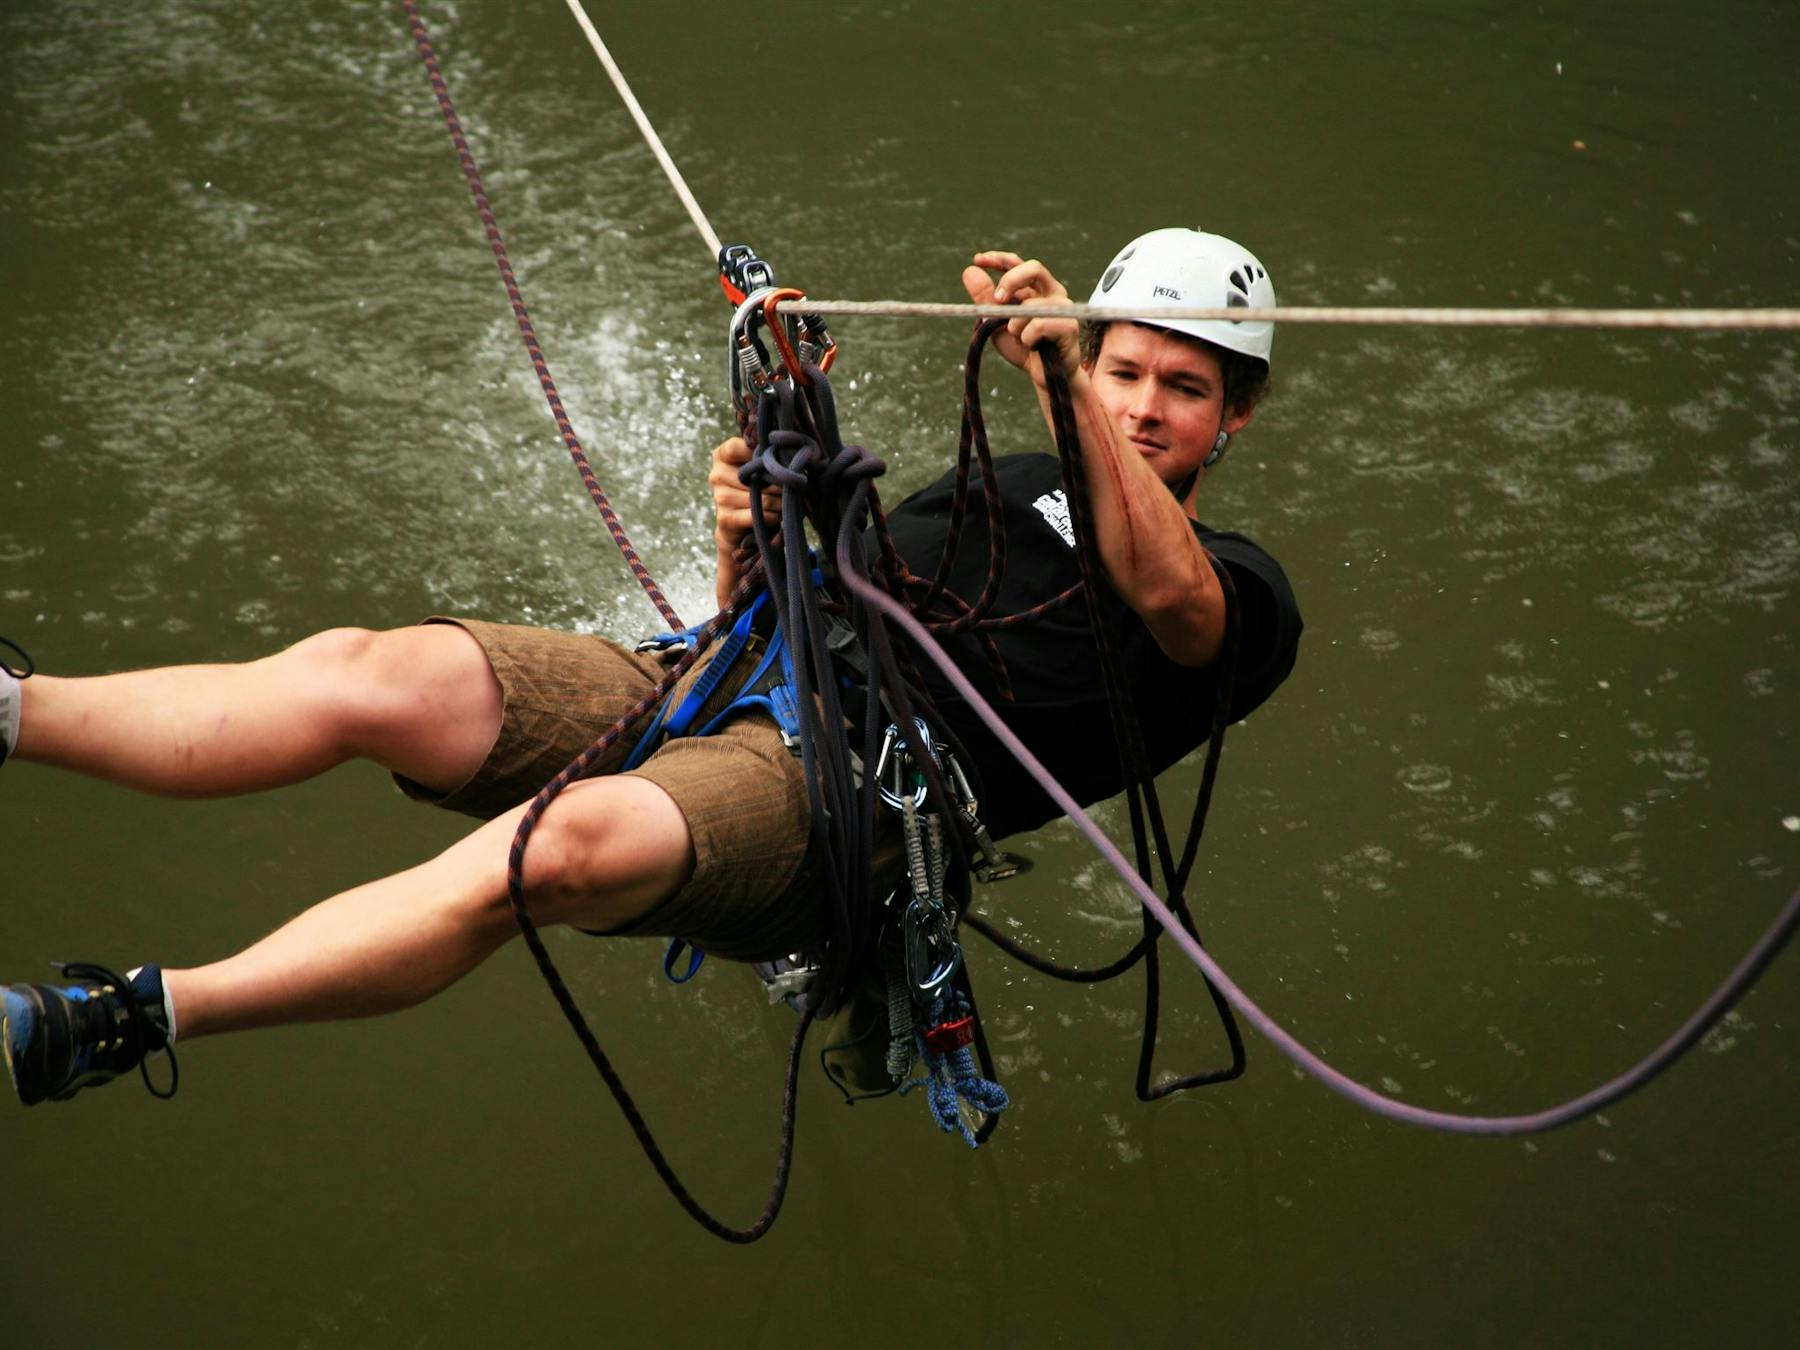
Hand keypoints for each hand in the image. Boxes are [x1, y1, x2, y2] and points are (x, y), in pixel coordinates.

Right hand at [708, 436, 780, 554]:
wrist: (738, 523)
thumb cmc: (754, 486)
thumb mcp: (756, 466)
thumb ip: (764, 454)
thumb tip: (785, 450)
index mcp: (722, 456)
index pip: (736, 447)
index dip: (760, 454)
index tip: (777, 460)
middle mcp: (717, 475)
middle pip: (756, 476)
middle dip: (779, 484)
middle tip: (791, 487)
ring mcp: (719, 497)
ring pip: (761, 498)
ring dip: (779, 502)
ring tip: (786, 502)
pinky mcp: (725, 519)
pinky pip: (758, 516)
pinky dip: (773, 517)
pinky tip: (777, 515)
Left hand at [961, 250, 1080, 385]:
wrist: (1042, 376)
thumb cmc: (1022, 348)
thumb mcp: (996, 323)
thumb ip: (984, 300)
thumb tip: (969, 271)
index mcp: (1034, 288)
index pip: (1017, 263)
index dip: (998, 258)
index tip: (978, 259)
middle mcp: (1051, 291)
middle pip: (1033, 267)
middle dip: (1011, 280)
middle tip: (998, 299)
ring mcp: (1063, 307)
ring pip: (1029, 305)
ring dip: (1014, 326)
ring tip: (1020, 340)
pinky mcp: (1069, 325)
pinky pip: (1037, 325)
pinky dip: (1027, 339)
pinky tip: (1034, 347)